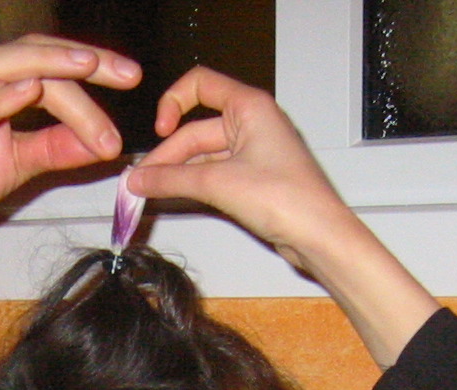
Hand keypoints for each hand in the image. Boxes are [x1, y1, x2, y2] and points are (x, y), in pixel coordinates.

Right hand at [0, 37, 139, 258]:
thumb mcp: (15, 163)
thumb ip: (55, 148)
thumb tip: (102, 143)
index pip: (48, 63)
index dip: (91, 70)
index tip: (130, 80)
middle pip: (31, 54)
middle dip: (81, 61)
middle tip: (124, 73)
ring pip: (2, 69)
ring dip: (49, 67)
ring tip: (87, 68)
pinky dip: (1, 99)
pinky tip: (30, 91)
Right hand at [130, 65, 438, 366]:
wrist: (319, 237)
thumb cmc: (286, 200)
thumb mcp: (218, 184)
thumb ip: (171, 179)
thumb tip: (137, 179)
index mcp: (250, 107)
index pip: (199, 85)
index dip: (172, 103)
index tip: (158, 131)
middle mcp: (252, 124)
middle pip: (196, 130)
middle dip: (166, 156)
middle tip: (138, 183)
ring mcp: (253, 153)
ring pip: (203, 156)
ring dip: (176, 174)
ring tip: (146, 194)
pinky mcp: (253, 180)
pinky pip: (214, 175)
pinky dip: (192, 185)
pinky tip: (171, 198)